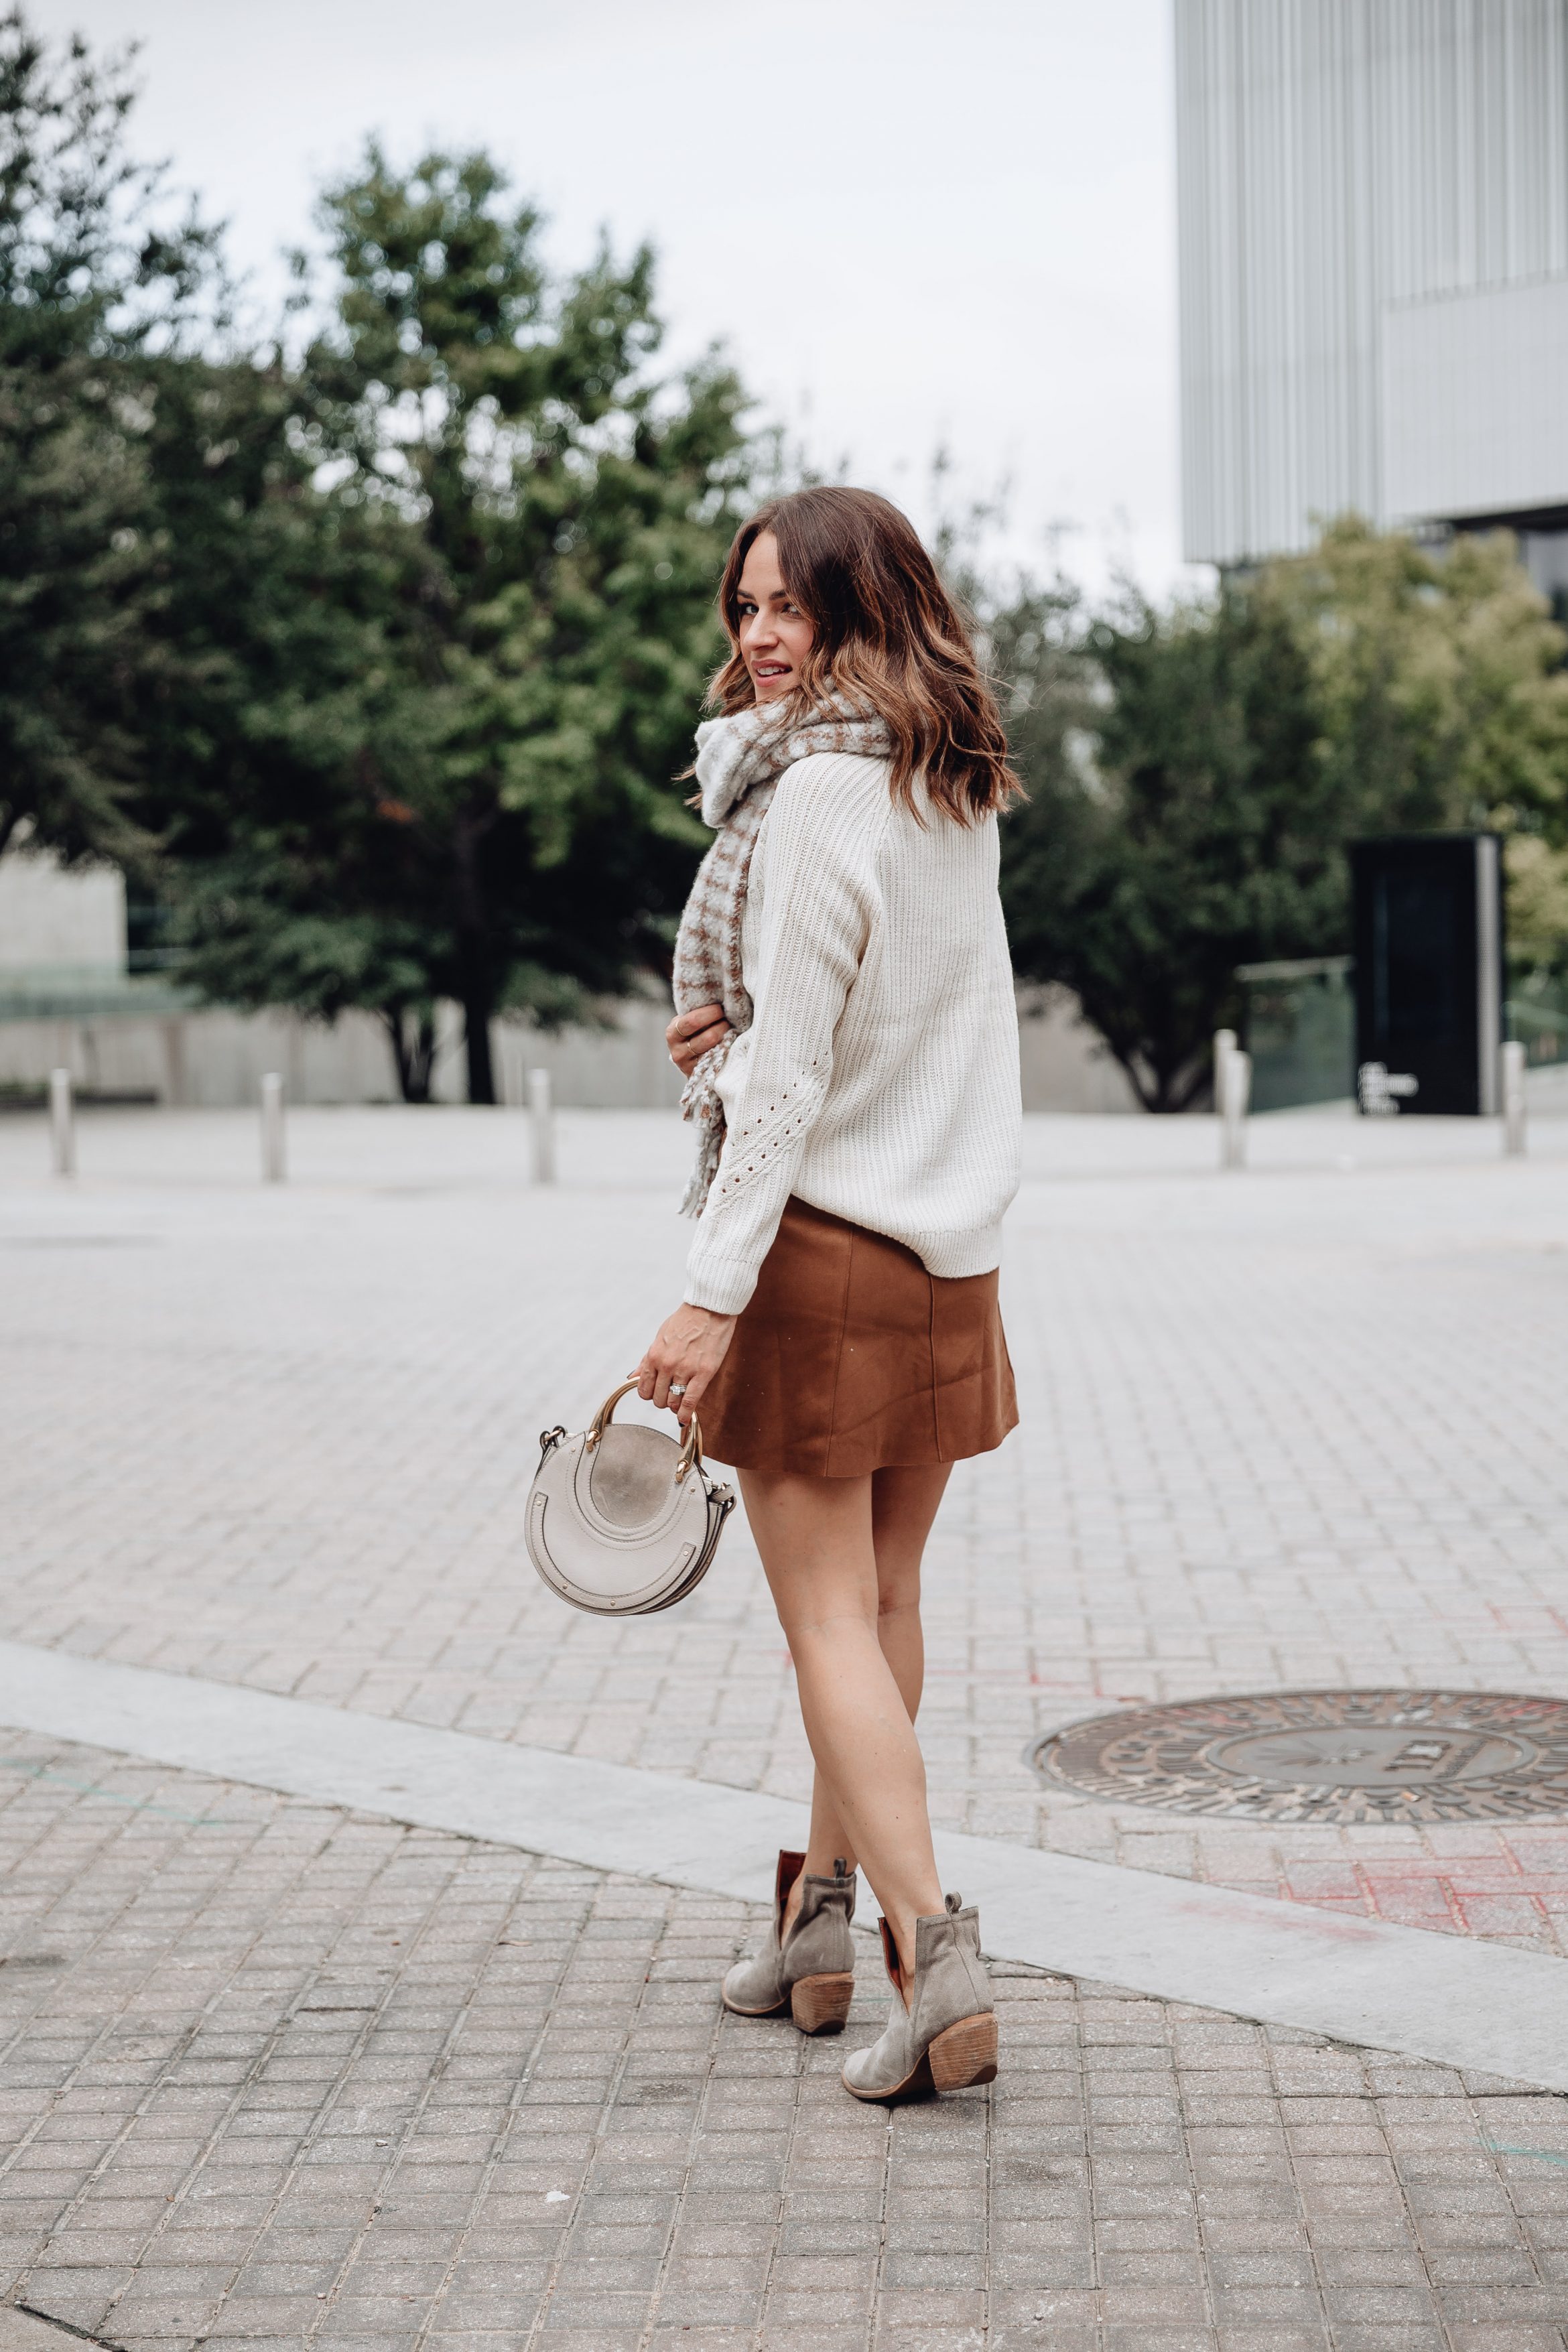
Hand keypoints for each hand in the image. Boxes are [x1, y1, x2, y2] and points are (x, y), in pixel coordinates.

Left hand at [636, 1302, 736, 1427]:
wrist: (709, 1309)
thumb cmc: (685, 1321)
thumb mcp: (660, 1337)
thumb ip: (646, 1360)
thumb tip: (632, 1377)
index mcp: (654, 1355)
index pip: (643, 1389)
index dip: (649, 1395)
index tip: (656, 1393)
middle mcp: (667, 1365)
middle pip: (658, 1399)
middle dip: (663, 1401)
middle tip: (670, 1396)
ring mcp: (685, 1370)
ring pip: (673, 1402)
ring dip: (675, 1406)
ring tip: (680, 1402)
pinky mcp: (703, 1373)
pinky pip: (690, 1401)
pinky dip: (686, 1414)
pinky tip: (685, 1419)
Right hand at [667, 1001, 730, 1077]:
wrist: (690, 1062)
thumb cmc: (693, 1034)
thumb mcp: (688, 1023)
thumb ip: (694, 1011)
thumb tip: (716, 992)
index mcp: (672, 1032)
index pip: (692, 1020)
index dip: (710, 1012)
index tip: (721, 1007)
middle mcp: (677, 1051)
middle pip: (707, 1037)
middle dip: (721, 1024)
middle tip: (729, 1019)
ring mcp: (689, 1066)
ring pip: (714, 1049)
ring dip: (726, 1036)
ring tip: (732, 1029)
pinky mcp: (700, 1075)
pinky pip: (717, 1060)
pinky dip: (726, 1049)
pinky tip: (731, 1042)